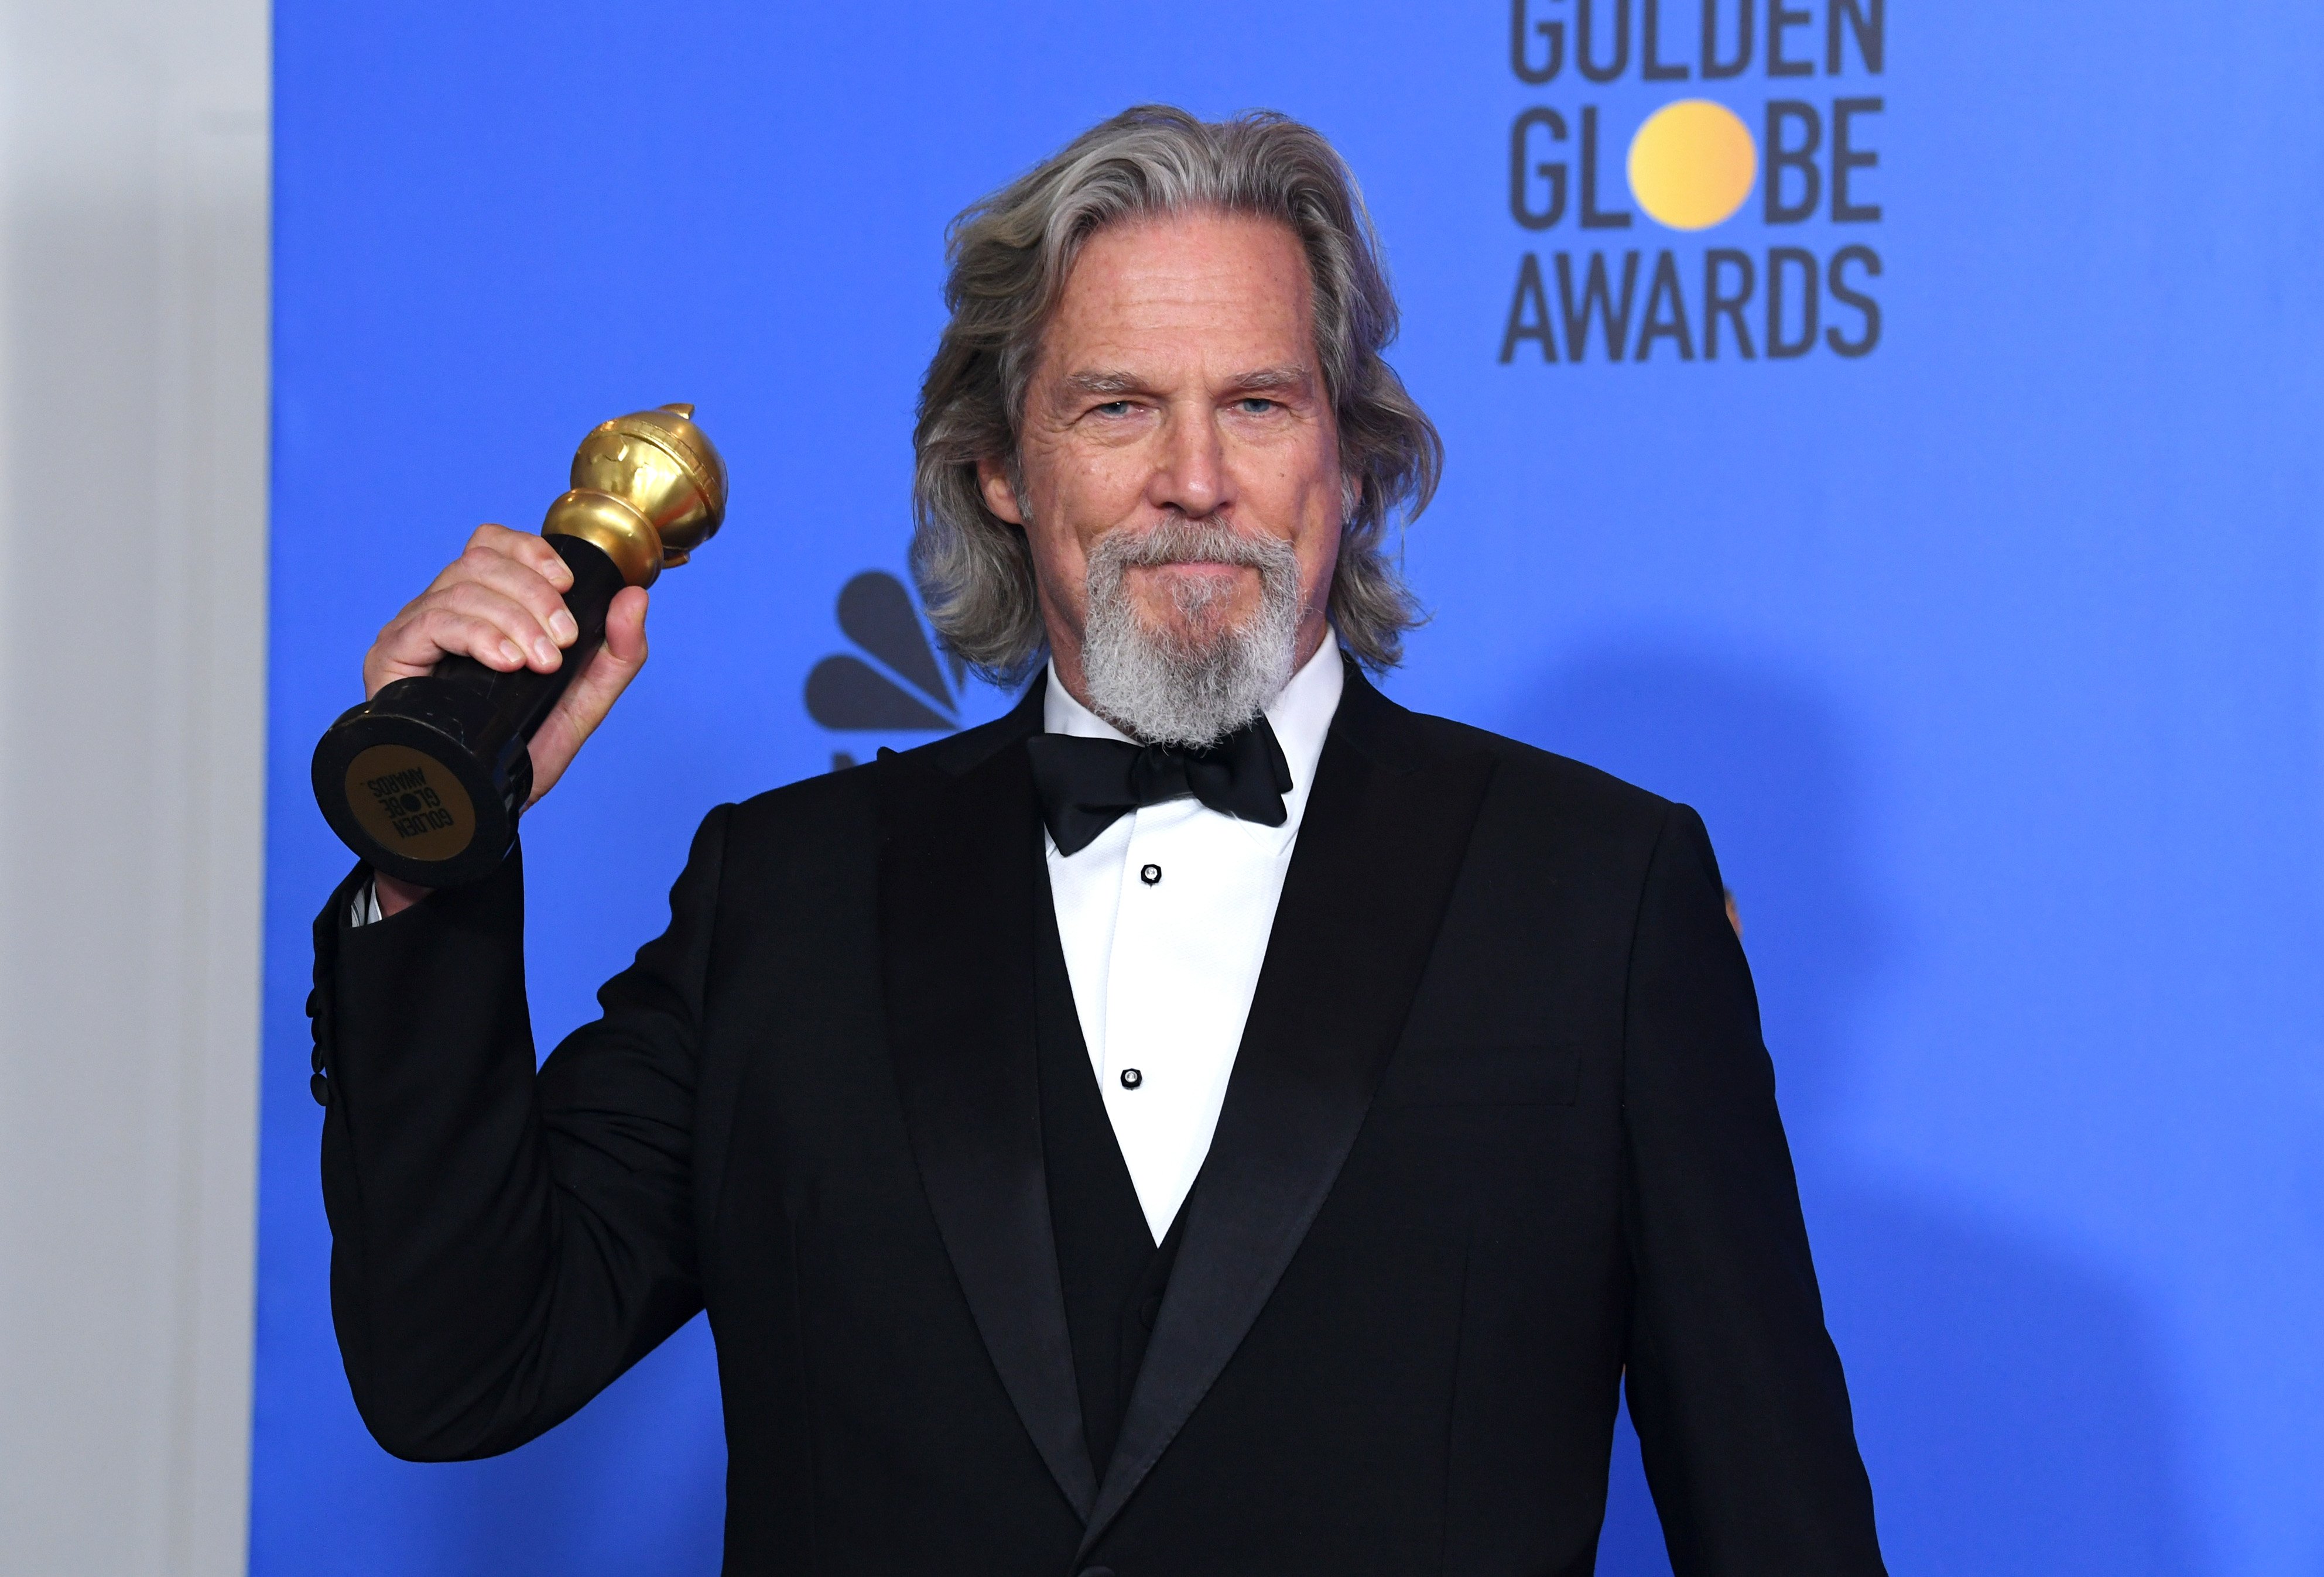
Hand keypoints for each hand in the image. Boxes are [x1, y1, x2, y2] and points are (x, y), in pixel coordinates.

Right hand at [363, 525, 648, 915]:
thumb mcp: (582, 702)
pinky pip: (430, 622)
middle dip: (533, 596)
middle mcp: (443, 612)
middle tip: (561, 644)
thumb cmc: (520, 752)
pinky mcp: (392, 658)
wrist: (476, 809)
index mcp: (481, 609)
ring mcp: (414, 632)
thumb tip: (637, 596)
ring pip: (460, 587)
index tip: (568, 585)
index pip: (492, 544)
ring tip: (538, 662)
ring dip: (512, 619)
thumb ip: (615, 653)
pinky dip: (476, 635)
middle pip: (480, 561)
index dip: (530, 551)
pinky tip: (504, 662)